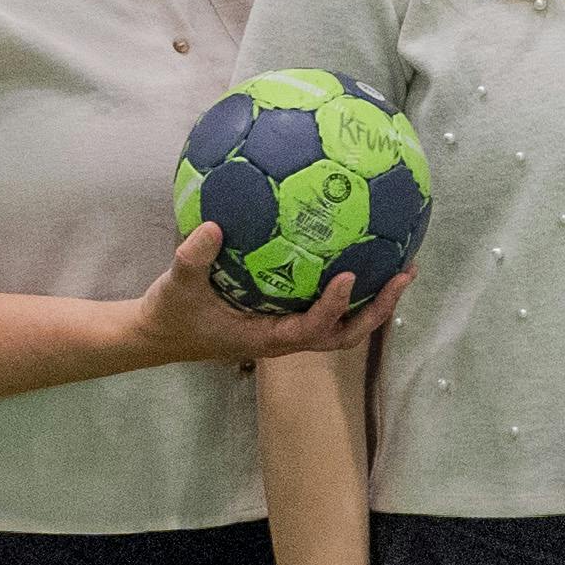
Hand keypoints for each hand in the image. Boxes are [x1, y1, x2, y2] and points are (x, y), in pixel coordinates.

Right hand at [138, 227, 406, 372]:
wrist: (161, 334)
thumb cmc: (172, 314)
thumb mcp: (177, 285)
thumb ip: (193, 258)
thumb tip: (213, 226)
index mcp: (268, 338)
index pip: (312, 328)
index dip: (333, 306)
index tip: (349, 275)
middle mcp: (287, 339)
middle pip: (346, 334)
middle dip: (378, 308)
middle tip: (404, 274)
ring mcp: (289, 330)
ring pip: (343, 325)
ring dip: (374, 301)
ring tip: (401, 267)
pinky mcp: (286, 319)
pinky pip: (327, 308)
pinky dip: (350, 291)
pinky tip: (358, 256)